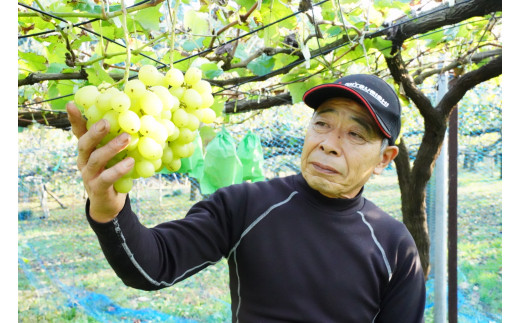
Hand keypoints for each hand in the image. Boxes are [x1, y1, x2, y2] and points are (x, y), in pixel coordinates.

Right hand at [67, 102, 134, 222]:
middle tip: (106, 122)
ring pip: (95, 159)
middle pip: (84, 144)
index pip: (78, 132)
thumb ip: (116, 140)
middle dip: (94, 132)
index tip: (71, 104)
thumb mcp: (113, 155)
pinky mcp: (97, 188)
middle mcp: (83, 161)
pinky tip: (130, 162)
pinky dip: (119, 169)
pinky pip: (107, 177)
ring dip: (111, 148)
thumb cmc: (112, 173)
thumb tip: (135, 119)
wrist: (109, 204)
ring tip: (126, 138)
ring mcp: (89, 175)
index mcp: (87, 150)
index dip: (74, 119)